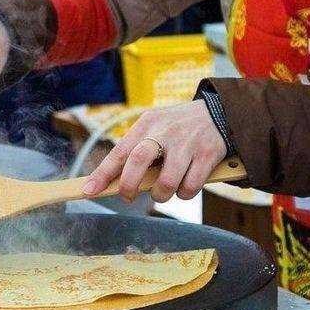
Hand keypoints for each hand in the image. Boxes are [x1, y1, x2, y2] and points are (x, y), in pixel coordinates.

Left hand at [82, 101, 224, 202]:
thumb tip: (113, 180)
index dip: (103, 174)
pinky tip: (185, 185)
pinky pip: (190, 187)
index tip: (89, 190)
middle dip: (129, 185)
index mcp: (147, 124)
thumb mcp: (155, 126)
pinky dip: (184, 194)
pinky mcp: (207, 155)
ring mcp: (187, 143)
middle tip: (129, 196)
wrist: (219, 113)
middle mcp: (165, 131)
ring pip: (166, 182)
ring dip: (161, 195)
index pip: (120, 151)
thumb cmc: (178, 127)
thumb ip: (137, 149)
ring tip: (163, 191)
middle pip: (138, 161)